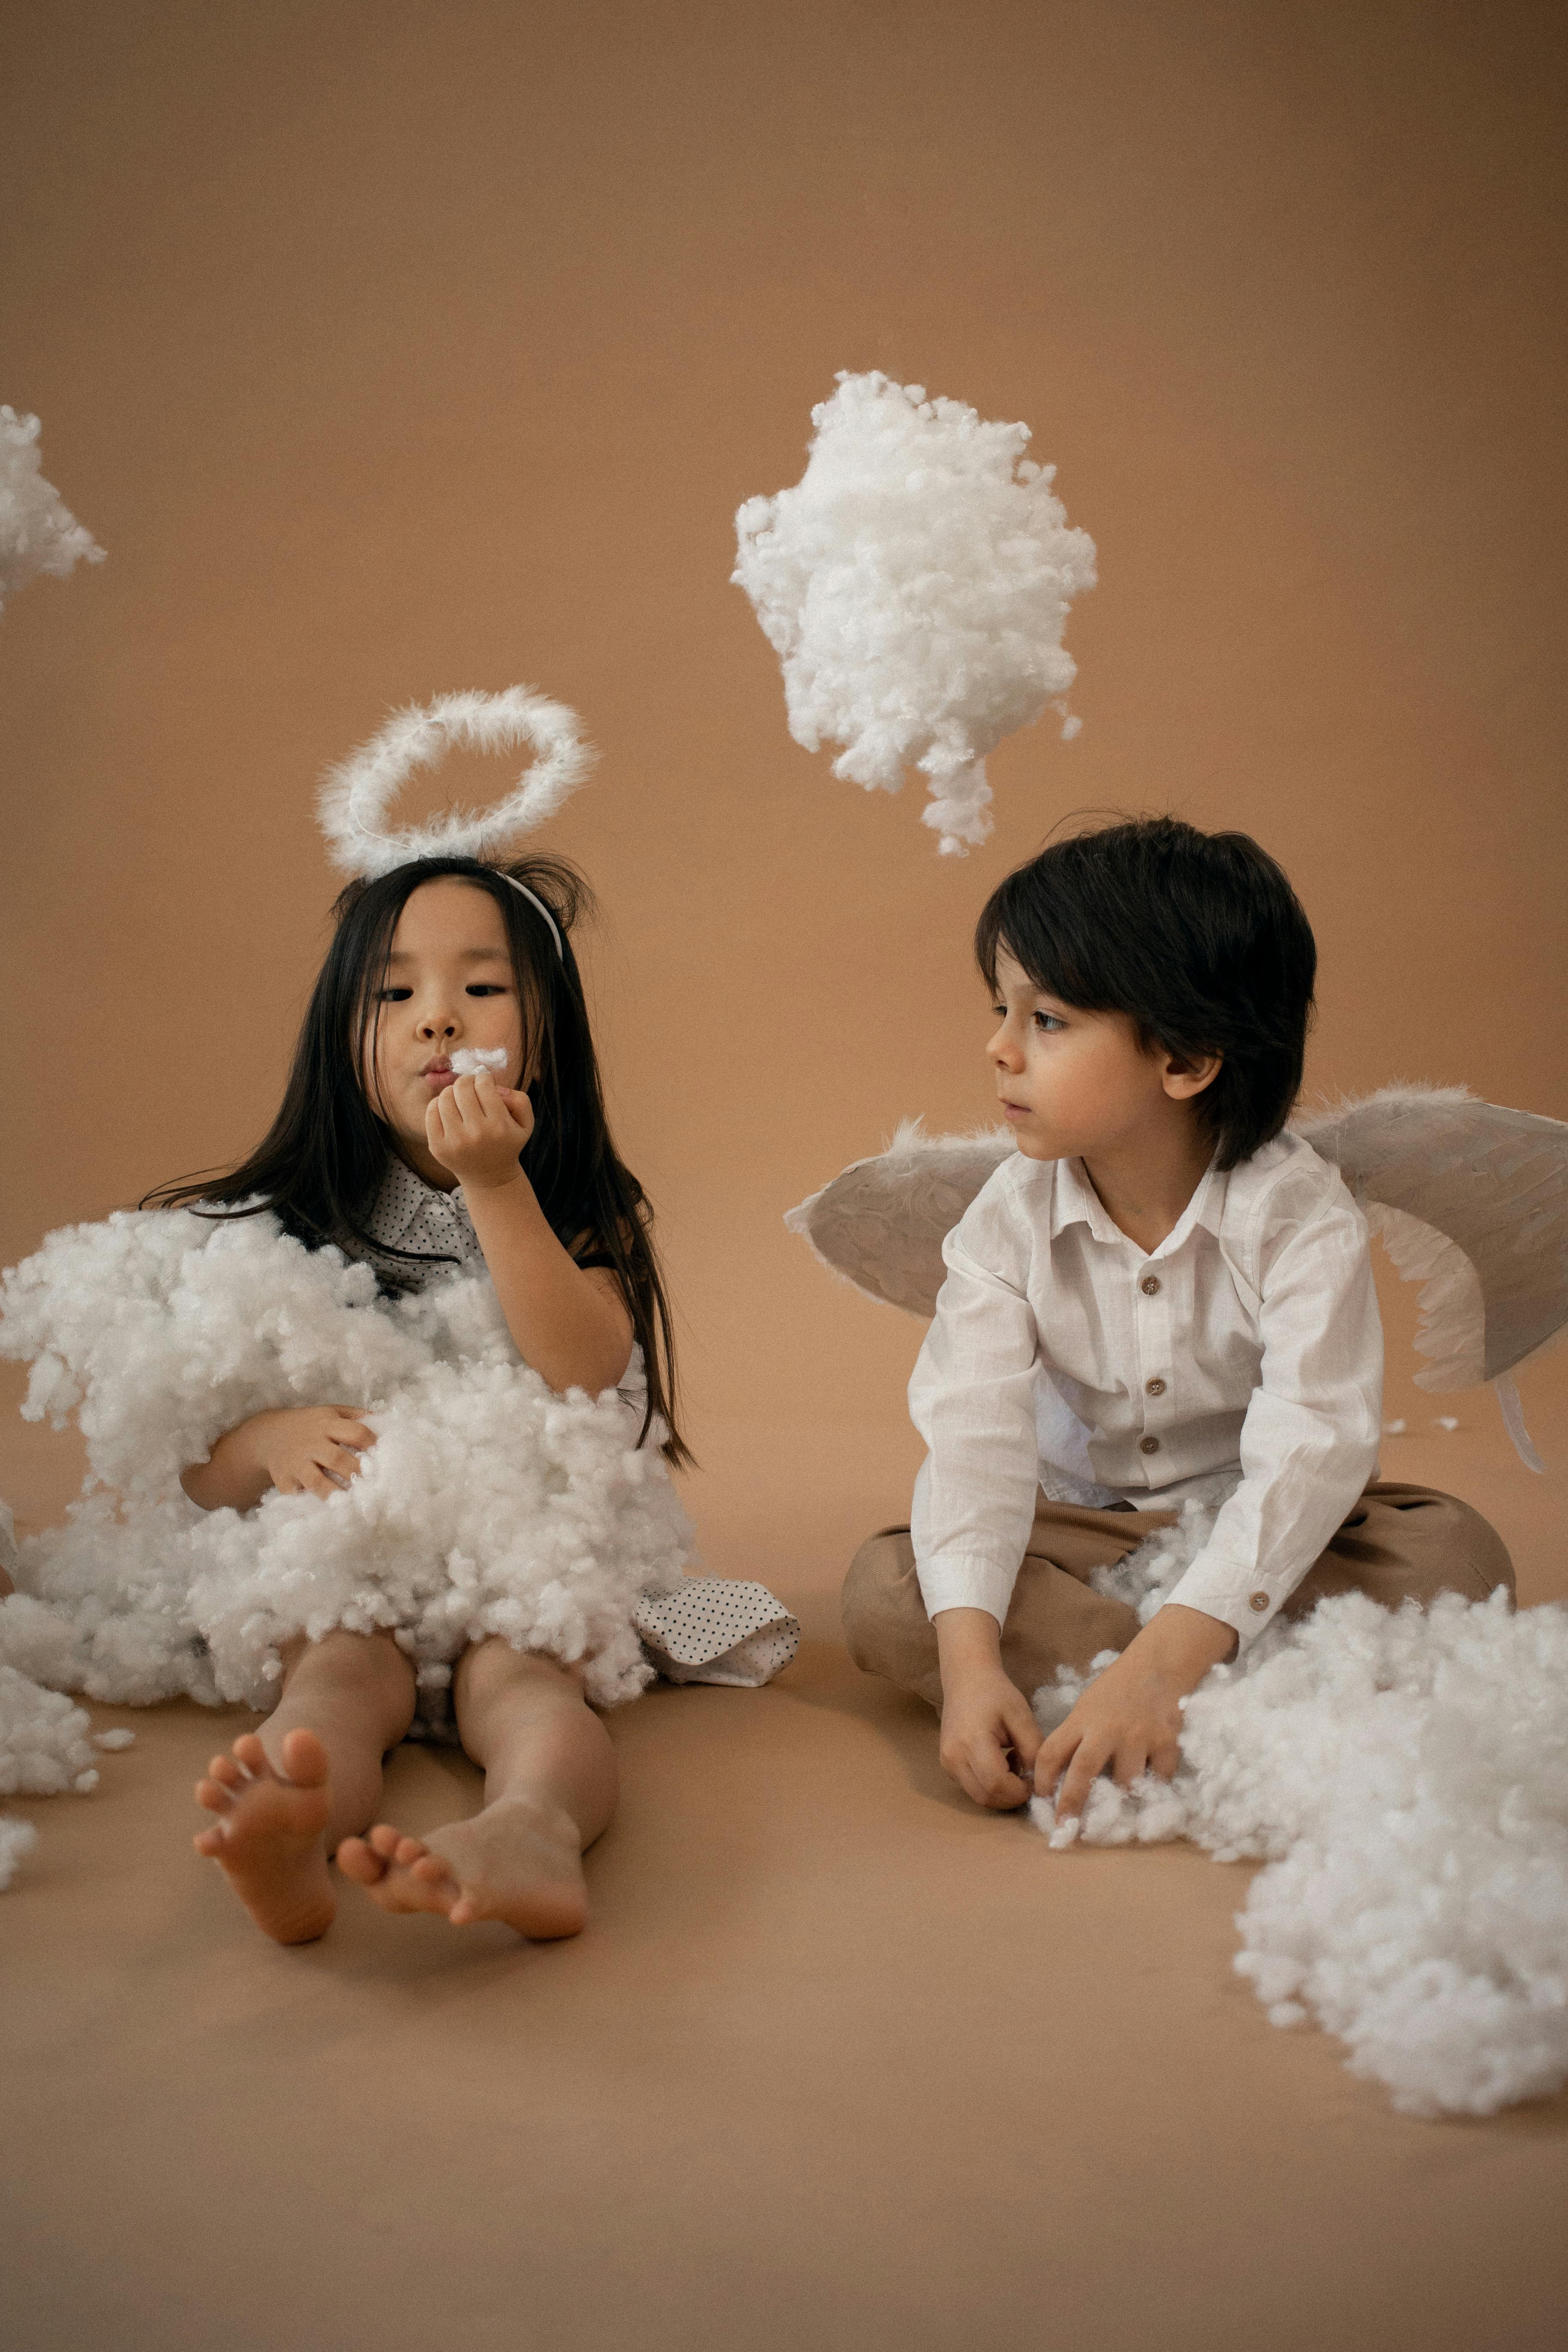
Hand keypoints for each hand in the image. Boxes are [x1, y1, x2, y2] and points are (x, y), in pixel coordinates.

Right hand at [181, 1406, 377, 1509]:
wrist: (268, 1435)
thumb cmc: (311, 1426)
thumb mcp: (331, 1412)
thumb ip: (356, 1417)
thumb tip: (385, 1423)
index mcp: (328, 1424)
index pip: (356, 1432)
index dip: (372, 1444)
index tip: (384, 1457)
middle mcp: (313, 1443)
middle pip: (338, 1459)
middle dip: (357, 1473)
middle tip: (374, 1485)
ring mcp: (297, 1463)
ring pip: (317, 1481)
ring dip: (335, 1492)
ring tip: (351, 1502)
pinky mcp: (285, 1481)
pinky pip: (299, 1494)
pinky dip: (311, 1502)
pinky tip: (327, 1510)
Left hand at [426, 1070, 534, 1191]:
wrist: (489, 1177)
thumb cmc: (507, 1144)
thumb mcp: (526, 1124)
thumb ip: (520, 1100)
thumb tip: (494, 1086)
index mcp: (499, 1126)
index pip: (483, 1085)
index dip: (484, 1078)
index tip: (485, 1083)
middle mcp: (476, 1134)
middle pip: (462, 1088)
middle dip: (467, 1081)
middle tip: (471, 1087)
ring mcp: (454, 1141)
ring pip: (444, 1097)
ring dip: (452, 1091)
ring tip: (460, 1098)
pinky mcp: (437, 1146)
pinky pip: (431, 1111)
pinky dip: (438, 1104)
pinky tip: (449, 1109)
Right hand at [933, 1608, 1042, 1807]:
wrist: (966, 1678)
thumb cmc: (996, 1693)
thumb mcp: (1022, 1717)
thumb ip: (1034, 1751)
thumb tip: (1039, 1782)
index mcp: (972, 1741)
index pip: (997, 1784)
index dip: (1020, 1791)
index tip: (1036, 1781)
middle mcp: (953, 1757)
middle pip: (986, 1797)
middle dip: (1012, 1797)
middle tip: (1028, 1779)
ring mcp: (946, 1762)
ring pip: (978, 1796)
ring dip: (1001, 1792)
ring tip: (1014, 1768)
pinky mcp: (946, 1764)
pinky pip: (971, 1787)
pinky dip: (990, 1786)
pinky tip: (1001, 1764)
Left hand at [1034, 1603, 1235, 1823]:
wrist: (1157, 1666)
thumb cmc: (1116, 1690)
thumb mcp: (1087, 1707)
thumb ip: (1077, 1738)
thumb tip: (1061, 1780)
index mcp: (1082, 1719)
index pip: (1051, 1753)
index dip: (1042, 1780)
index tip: (1041, 1799)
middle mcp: (1107, 1730)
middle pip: (1083, 1773)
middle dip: (1072, 1804)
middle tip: (1067, 1828)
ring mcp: (1138, 1737)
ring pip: (1126, 1783)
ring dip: (1123, 1796)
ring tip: (1122, 1804)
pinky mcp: (1166, 1742)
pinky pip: (1160, 1778)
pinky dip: (1156, 1785)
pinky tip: (1153, 1781)